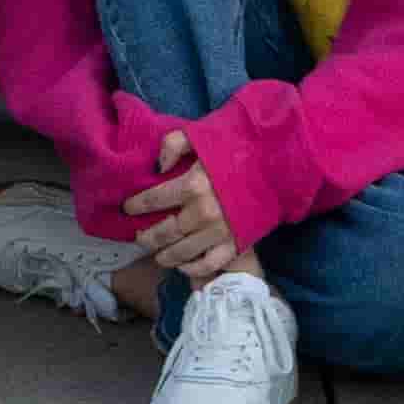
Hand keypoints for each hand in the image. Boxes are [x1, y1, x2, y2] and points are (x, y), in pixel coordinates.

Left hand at [124, 128, 245, 283]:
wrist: (276, 163)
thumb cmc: (236, 146)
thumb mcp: (201, 135)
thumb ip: (173, 145)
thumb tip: (157, 168)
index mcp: (192, 185)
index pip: (152, 200)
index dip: (136, 206)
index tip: (128, 209)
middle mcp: (202, 212)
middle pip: (163, 232)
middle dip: (146, 238)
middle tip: (138, 238)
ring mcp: (219, 232)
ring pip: (182, 252)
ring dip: (165, 256)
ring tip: (157, 255)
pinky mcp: (235, 244)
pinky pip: (208, 264)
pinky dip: (193, 268)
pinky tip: (184, 265)